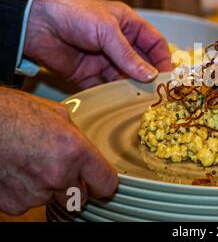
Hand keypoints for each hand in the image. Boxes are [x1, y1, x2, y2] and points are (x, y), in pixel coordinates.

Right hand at [0, 87, 117, 214]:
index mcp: (74, 151)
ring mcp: (34, 193)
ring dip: (48, 187)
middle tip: (60, 166)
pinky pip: (29, 203)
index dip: (103, 183)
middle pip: (81, 197)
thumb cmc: (11, 113)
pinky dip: (26, 191)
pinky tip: (18, 170)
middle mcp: (57, 175)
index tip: (100, 182)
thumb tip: (86, 150)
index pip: (106, 184)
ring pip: (53, 199)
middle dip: (75, 185)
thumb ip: (77, 137)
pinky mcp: (14, 203)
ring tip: (32, 162)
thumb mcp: (57, 114)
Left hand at [24, 0, 171, 88]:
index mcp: (127, 25)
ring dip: (132, 88)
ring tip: (141, 102)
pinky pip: (105, 87)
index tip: (168, 76)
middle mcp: (118, 43)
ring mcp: (103, 60)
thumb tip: (150, 75)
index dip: (163, 58)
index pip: (154, 42)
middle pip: (141, 63)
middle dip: (149, 76)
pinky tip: (120, 104)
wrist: (35, 23)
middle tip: (157, 93)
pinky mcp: (87, 74)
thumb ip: (128, 55)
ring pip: (124, 77)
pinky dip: (113, 96)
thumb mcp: (107, 31)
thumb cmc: (74, 14)